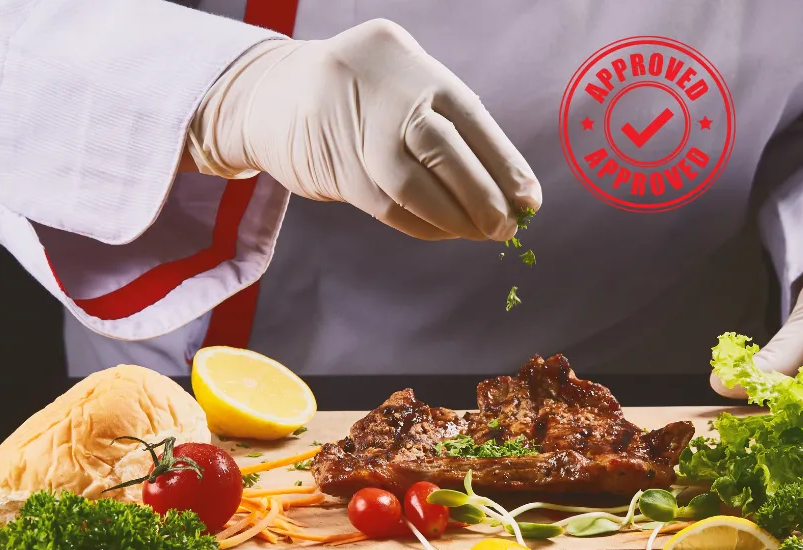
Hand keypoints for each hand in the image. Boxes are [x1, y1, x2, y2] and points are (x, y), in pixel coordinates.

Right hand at [188, 19, 539, 241]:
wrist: (274, 95)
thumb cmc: (361, 98)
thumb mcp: (403, 87)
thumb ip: (446, 126)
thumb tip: (506, 189)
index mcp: (411, 63)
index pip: (470, 118)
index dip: (504, 164)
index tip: (529, 200)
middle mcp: (383, 89)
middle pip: (443, 150)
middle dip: (482, 196)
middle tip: (506, 227)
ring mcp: (353, 126)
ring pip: (413, 184)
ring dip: (453, 218)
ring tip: (480, 233)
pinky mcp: (331, 164)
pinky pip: (386, 205)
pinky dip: (421, 225)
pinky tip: (444, 231)